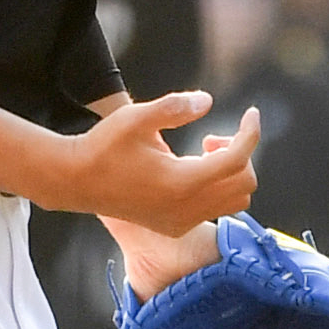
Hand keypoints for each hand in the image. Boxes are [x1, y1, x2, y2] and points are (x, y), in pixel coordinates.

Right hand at [77, 97, 257, 240]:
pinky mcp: (174, 227)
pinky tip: (190, 170)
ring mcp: (181, 222)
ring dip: (231, 173)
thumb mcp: (136, 117)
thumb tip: (207, 101)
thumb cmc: (104, 145)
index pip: (238, 158)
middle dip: (239, 153)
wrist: (76, 181)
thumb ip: (175, 107)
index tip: (252, 112)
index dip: (251, 132)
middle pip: (245, 182)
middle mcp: (186, 208)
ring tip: (203, 153)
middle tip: (210, 137)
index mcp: (182, 181)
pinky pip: (216, 210)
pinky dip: (218, 187)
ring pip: (236, 201)